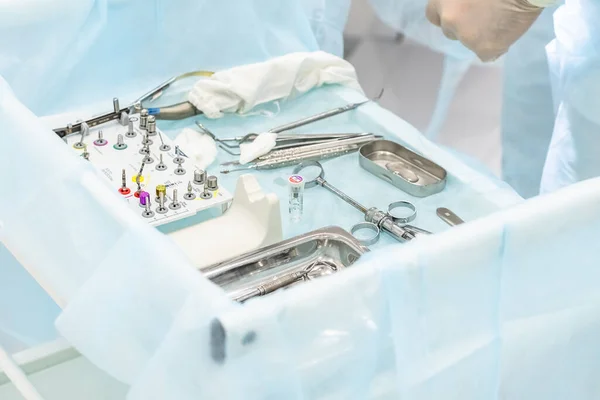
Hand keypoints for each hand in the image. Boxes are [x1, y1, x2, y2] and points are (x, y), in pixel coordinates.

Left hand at [426, 0, 542, 60]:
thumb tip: (467, 10)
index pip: (434, 14)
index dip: (446, 15)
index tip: (459, 14)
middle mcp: (448, 18)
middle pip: (449, 31)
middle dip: (462, 27)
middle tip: (483, 18)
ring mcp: (464, 35)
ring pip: (469, 42)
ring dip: (480, 35)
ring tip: (501, 19)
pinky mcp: (482, 48)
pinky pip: (487, 53)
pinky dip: (496, 46)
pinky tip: (508, 30)